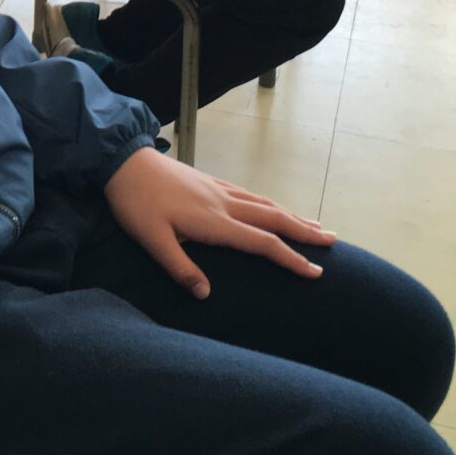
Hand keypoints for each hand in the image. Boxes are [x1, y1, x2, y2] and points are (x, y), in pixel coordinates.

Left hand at [105, 146, 334, 298]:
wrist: (122, 159)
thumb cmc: (135, 202)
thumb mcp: (151, 240)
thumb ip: (179, 268)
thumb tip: (206, 295)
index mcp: (214, 220)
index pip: (262, 243)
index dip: (291, 259)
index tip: (317, 272)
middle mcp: (223, 202)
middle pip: (274, 217)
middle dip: (305, 231)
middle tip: (334, 241)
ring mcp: (218, 189)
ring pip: (264, 203)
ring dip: (292, 215)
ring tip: (315, 225)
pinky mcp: (209, 180)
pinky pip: (250, 193)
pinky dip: (269, 203)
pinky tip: (271, 207)